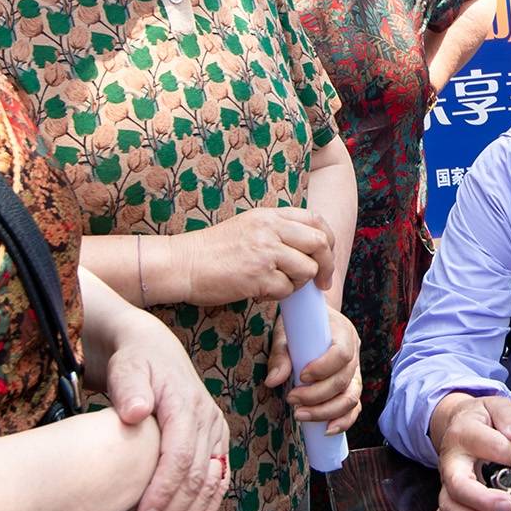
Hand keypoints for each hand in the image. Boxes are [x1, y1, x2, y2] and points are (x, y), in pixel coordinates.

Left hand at [104, 313, 229, 510]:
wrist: (153, 350)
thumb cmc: (134, 362)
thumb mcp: (126, 368)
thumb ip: (129, 389)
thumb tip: (136, 412)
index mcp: (186, 405)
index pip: (179, 459)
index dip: (162, 493)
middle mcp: (208, 419)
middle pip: (198, 477)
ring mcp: (215, 431)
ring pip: (213, 484)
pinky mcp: (215, 440)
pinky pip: (218, 481)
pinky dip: (206, 510)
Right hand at [179, 206, 334, 304]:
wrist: (183, 263)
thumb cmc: (214, 249)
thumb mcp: (249, 226)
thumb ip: (278, 231)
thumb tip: (310, 248)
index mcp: (269, 215)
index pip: (315, 220)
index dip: (327, 240)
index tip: (326, 257)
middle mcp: (270, 229)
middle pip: (319, 244)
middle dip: (326, 266)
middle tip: (322, 283)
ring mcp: (265, 252)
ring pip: (306, 270)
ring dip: (298, 284)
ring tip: (276, 285)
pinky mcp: (257, 276)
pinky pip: (285, 290)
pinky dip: (277, 295)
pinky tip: (258, 292)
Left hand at [280, 308, 362, 435]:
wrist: (312, 325)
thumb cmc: (299, 329)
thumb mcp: (286, 335)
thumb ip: (280, 357)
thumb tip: (272, 382)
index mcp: (343, 333)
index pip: (342, 354)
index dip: (323, 369)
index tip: (300, 376)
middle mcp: (354, 353)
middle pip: (343, 381)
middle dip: (316, 396)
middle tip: (291, 399)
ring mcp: (356, 372)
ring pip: (351, 398)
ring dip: (326, 412)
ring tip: (300, 415)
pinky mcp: (352, 387)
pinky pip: (354, 408)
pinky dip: (343, 421)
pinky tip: (325, 430)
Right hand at [426, 393, 510, 510]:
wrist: (457, 421)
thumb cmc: (483, 417)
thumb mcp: (497, 406)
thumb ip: (510, 417)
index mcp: (465, 433)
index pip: (491, 445)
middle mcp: (451, 459)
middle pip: (458, 483)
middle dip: (482, 499)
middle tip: (508, 504)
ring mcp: (448, 479)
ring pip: (449, 503)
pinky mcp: (449, 493)